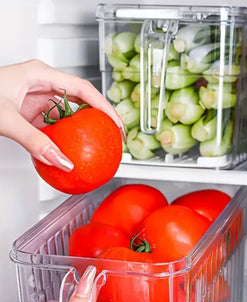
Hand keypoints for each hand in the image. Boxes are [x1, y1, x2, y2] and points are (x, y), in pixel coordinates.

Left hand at [0, 59, 123, 170]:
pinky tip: (71, 149)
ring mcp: (38, 98)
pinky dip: (67, 137)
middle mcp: (42, 84)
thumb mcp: (6, 119)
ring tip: (99, 143)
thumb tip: (62, 162)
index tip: (116, 123)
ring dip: (84, 129)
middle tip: (114, 135)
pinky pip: (57, 125)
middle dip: (100, 117)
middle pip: (82, 99)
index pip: (83, 89)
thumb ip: (36, 143)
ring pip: (70, 113)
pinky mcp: (33, 112)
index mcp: (40, 75)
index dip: (104, 106)